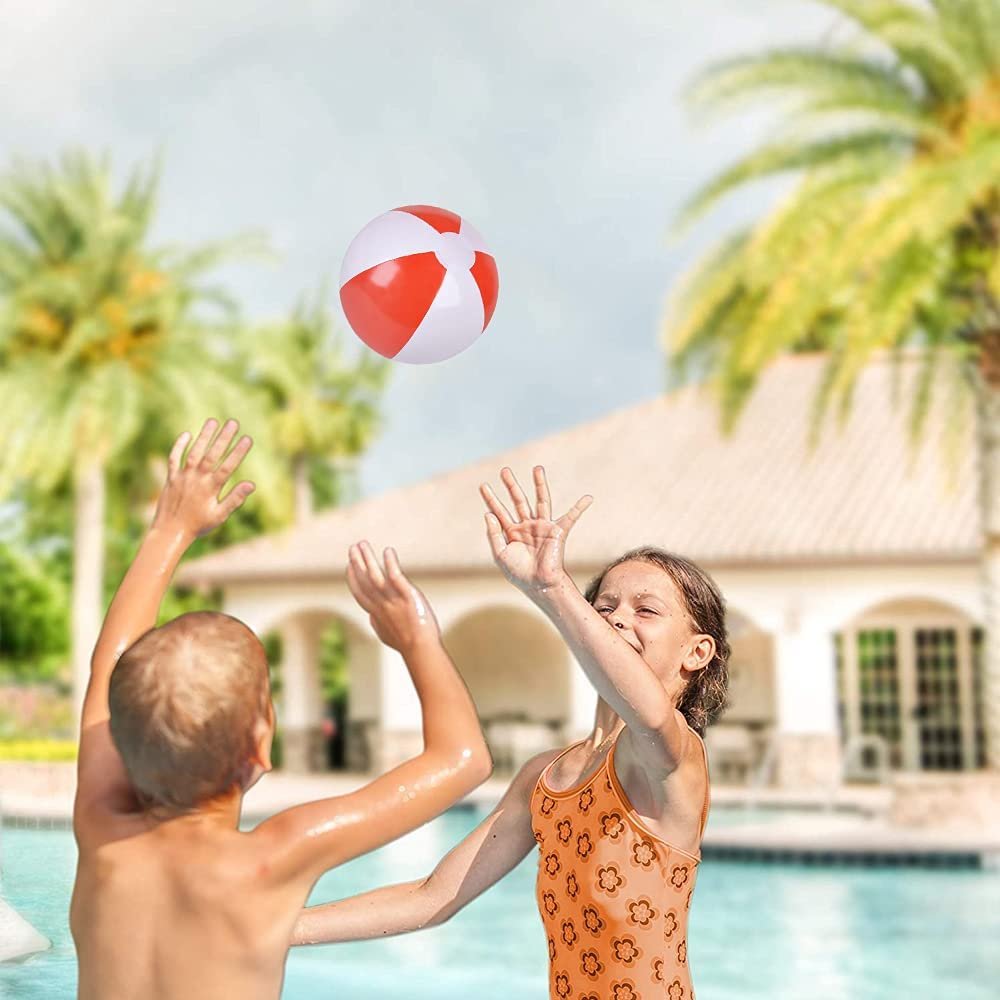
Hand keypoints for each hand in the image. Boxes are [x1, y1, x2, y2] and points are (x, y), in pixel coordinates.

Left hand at [152, 419, 254, 538]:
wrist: (170, 532)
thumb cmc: (198, 525)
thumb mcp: (220, 516)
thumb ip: (235, 499)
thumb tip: (251, 484)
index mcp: (210, 488)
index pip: (228, 466)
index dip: (238, 452)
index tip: (248, 438)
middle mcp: (196, 479)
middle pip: (212, 454)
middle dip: (224, 438)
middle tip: (233, 423)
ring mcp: (183, 477)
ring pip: (194, 452)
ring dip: (204, 436)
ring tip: (213, 421)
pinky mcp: (171, 478)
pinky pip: (174, 458)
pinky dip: (179, 446)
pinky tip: (187, 434)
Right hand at [346, 541, 439, 652]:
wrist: (420, 649)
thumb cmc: (406, 644)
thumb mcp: (386, 635)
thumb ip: (377, 623)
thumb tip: (371, 616)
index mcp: (376, 613)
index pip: (360, 592)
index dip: (353, 578)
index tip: (349, 565)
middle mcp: (381, 604)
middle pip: (365, 580)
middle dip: (357, 562)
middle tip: (353, 547)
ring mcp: (393, 599)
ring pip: (375, 576)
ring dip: (367, 558)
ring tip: (362, 544)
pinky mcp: (407, 595)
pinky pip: (395, 577)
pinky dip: (390, 563)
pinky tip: (387, 551)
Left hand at [479, 466, 591, 593]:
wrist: (538, 585)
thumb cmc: (519, 573)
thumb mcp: (500, 554)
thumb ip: (494, 534)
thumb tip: (487, 513)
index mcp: (512, 532)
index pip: (500, 511)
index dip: (491, 499)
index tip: (483, 485)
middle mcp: (527, 526)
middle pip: (518, 501)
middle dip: (511, 485)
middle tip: (505, 470)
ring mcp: (542, 527)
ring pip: (541, 501)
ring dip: (539, 484)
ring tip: (537, 468)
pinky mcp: (557, 531)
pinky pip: (571, 517)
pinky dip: (579, 508)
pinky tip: (588, 498)